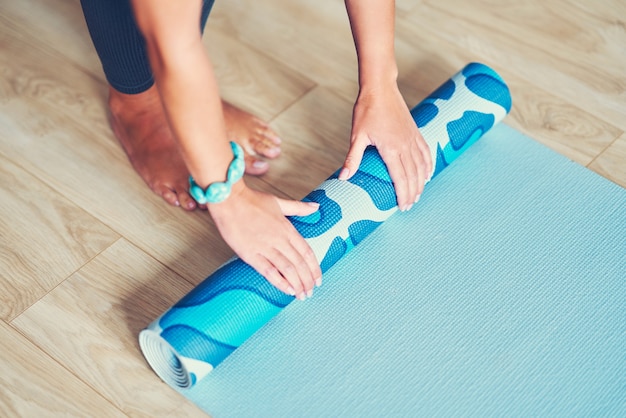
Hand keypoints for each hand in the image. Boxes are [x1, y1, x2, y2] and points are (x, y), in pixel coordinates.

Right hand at [208, 181, 321, 299]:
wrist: (229, 200)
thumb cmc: (252, 200)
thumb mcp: (279, 202)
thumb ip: (299, 207)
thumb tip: (317, 207)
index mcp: (287, 228)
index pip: (307, 252)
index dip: (315, 268)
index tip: (318, 279)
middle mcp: (279, 239)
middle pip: (299, 264)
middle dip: (307, 281)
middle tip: (310, 292)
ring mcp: (265, 247)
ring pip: (288, 270)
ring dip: (297, 285)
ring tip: (301, 295)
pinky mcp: (250, 254)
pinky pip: (268, 271)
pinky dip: (280, 282)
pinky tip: (287, 290)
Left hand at [339, 85, 432, 210]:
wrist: (380, 88)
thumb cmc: (367, 110)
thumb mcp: (357, 136)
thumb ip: (352, 158)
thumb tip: (343, 177)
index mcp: (391, 148)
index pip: (400, 178)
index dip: (402, 194)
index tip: (402, 206)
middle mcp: (405, 145)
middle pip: (413, 175)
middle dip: (412, 193)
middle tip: (409, 206)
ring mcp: (412, 138)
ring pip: (422, 166)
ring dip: (421, 183)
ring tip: (418, 195)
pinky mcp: (415, 132)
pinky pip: (426, 152)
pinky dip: (428, 165)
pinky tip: (428, 174)